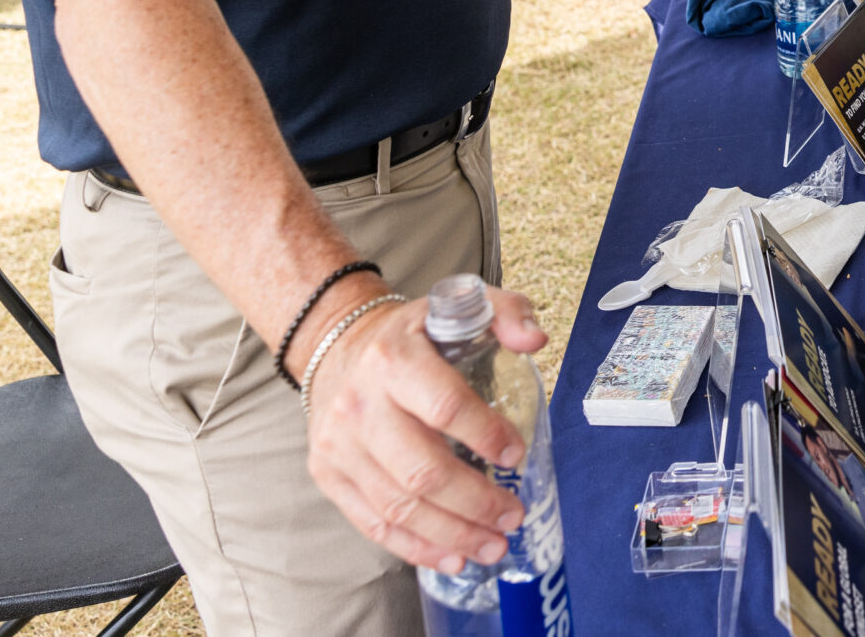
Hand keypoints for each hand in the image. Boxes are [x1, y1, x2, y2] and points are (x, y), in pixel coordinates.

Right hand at [304, 284, 551, 572]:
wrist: (337, 345)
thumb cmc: (413, 336)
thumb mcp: (458, 307)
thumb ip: (505, 313)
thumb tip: (535, 340)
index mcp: (394, 359)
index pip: (445, 406)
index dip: (486, 435)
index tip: (517, 454)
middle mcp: (360, 404)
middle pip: (422, 470)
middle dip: (475, 502)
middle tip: (513, 516)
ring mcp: (340, 445)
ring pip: (398, 506)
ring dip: (452, 534)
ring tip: (493, 546)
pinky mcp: (329, 474)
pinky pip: (373, 523)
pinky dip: (415, 547)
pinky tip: (452, 558)